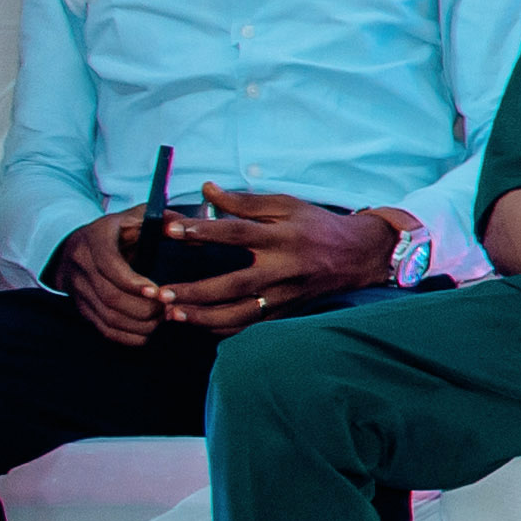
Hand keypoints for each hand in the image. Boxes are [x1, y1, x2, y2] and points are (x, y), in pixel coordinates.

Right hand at [48, 213, 170, 348]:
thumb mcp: (136, 217)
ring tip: (161, 319)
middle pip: (110, 296)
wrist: (74, 248)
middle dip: (143, 308)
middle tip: (167, 308)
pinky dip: (128, 336)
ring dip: (139, 324)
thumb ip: (166, 220)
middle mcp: (83, 266)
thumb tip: (193, 230)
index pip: (109, 265)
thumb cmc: (115, 232)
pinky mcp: (83, 308)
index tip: (157, 291)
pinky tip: (147, 331)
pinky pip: (103, 329)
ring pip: (107, 316)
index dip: (133, 282)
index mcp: (96, 239)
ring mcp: (80, 290)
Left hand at [165, 187, 401, 333]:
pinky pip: (250, 327)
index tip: (172, 230)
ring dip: (203, 317)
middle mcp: (283, 268)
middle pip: (233, 284)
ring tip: (172, 314)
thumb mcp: (286, 204)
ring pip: (240, 314)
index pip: (237, 233)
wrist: (358, 255)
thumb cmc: (317, 226)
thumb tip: (207, 190)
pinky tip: (198, 325)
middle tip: (161, 292)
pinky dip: (222, 329)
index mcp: (282, 237)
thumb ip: (244, 201)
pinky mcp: (286, 311)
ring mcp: (285, 295)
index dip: (204, 231)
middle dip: (195, 291)